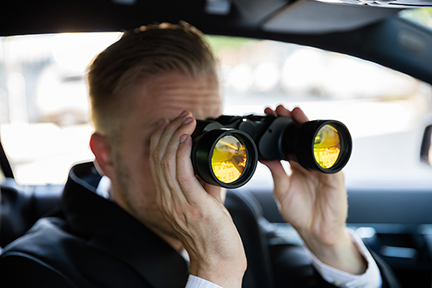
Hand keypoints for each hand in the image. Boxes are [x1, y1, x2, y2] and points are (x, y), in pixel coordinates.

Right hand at [149, 110, 245, 286]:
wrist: (218, 262)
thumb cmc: (213, 234)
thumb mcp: (206, 202)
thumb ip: (205, 182)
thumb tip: (213, 162)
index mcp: (167, 197)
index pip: (156, 161)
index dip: (160, 138)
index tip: (171, 122)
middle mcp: (166, 199)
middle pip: (158, 156)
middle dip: (169, 131)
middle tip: (182, 115)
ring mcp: (177, 203)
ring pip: (166, 161)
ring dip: (176, 135)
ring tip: (186, 119)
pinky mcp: (191, 206)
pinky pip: (180, 174)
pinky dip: (181, 152)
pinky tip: (186, 138)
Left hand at [261, 105, 365, 273]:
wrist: (315, 232)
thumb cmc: (299, 212)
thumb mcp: (282, 190)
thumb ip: (276, 172)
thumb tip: (264, 156)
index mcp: (296, 164)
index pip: (288, 140)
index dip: (280, 127)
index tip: (269, 113)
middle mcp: (310, 162)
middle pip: (302, 136)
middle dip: (292, 120)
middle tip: (280, 108)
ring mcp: (323, 168)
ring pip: (317, 142)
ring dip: (308, 127)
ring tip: (297, 114)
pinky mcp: (335, 177)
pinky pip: (331, 161)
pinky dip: (325, 150)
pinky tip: (318, 139)